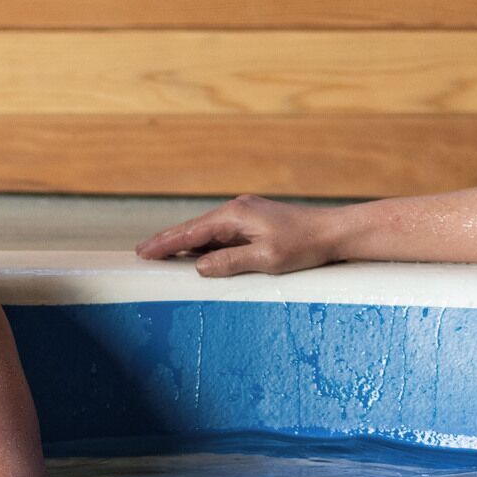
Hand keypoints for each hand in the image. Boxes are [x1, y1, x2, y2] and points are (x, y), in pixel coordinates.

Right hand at [135, 196, 339, 277]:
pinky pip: (222, 233)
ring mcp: (247, 214)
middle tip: (142, 253)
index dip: (165, 243)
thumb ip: (230, 262)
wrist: (335, 232)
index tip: (143, 252)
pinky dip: (205, 243)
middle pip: (194, 228)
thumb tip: (198, 266)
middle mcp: (237, 209)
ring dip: (186, 242)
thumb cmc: (304, 245)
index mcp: (235, 215)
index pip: (191, 231)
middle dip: (168, 240)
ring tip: (162, 254)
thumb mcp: (266, 259)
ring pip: (208, 230)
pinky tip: (198, 254)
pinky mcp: (256, 222)